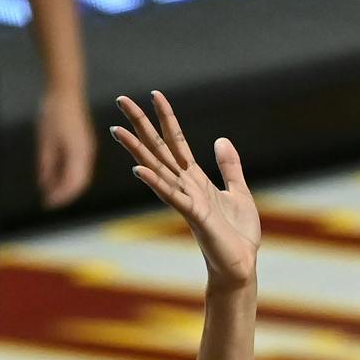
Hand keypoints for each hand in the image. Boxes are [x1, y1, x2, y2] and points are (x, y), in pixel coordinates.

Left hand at [36, 89, 95, 207]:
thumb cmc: (53, 114)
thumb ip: (46, 163)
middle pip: (78, 182)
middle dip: (64, 195)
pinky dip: (66, 176)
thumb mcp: (45, 140)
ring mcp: (86, 150)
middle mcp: (86, 154)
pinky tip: (52, 179)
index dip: (61, 196)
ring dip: (65, 186)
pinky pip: (76, 166)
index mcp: (79, 153)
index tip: (48, 204)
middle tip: (48, 204)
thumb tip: (43, 184)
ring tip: (48, 194)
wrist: (66, 92)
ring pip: (78, 176)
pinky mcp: (82, 146)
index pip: (73, 182)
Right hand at [111, 93, 259, 288]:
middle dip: (141, 125)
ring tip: (118, 130)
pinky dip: (156, 183)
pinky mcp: (194, 216)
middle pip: (159, 149)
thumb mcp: (238, 192)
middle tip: (122, 99)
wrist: (242, 264)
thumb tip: (221, 139)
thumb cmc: (238, 234)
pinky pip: (172, 196)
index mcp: (196, 179)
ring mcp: (187, 200)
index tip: (155, 95)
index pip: (177, 142)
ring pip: (158, 169)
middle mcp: (185, 186)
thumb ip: (229, 167)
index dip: (167, 118)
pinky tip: (139, 170)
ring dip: (138, 150)